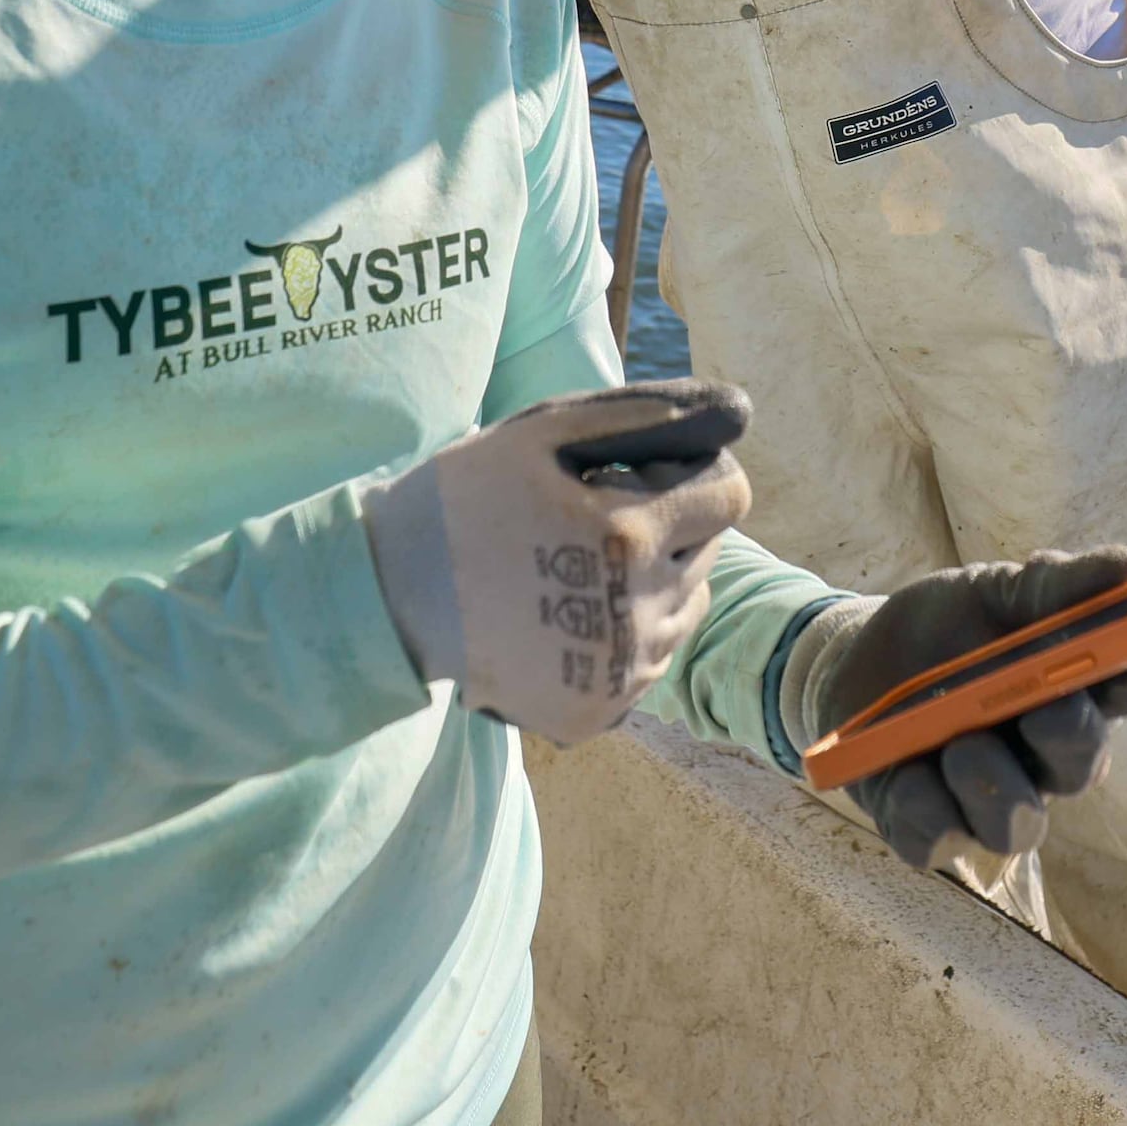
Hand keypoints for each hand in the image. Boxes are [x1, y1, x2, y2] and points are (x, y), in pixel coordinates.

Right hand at [365, 378, 751, 745]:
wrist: (390, 594)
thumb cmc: (467, 495)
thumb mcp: (543, 430)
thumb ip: (643, 414)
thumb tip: (735, 413)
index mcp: (629, 534)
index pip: (730, 496)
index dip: (690, 476)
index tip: (640, 476)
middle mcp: (639, 611)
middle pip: (709, 551)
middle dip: (669, 526)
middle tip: (595, 520)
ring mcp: (620, 672)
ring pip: (687, 609)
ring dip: (653, 582)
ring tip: (580, 569)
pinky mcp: (598, 712)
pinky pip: (650, 664)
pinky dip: (625, 636)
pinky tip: (566, 617)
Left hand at [780, 551, 1126, 871]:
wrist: (857, 658)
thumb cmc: (950, 627)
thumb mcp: (1000, 591)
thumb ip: (1061, 587)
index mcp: (1079, 690)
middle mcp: (1046, 755)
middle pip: (1084, 764)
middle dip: (1073, 738)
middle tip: (1051, 710)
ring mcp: (989, 799)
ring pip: (1019, 825)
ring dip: (996, 786)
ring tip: (960, 745)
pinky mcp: (927, 828)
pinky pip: (937, 838)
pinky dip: (926, 809)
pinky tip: (909, 775)